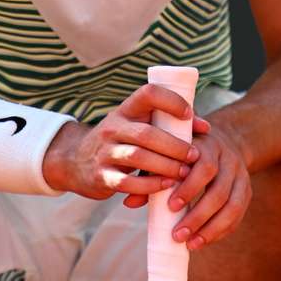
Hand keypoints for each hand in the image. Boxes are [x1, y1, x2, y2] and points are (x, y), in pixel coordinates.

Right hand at [41, 83, 209, 200]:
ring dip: (166, 166)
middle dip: (175, 146)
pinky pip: (127, 182)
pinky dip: (150, 185)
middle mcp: (113, 127)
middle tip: (194, 156)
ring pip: (138, 157)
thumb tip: (205, 128)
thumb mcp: (136, 126)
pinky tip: (166, 186)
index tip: (188, 114)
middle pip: (147, 133)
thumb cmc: (120, 142)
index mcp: (125, 110)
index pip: (147, 94)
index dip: (171, 101)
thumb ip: (168, 125)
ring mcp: (104, 152)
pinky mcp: (101, 176)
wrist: (75, 161)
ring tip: (184, 173)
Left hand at [162, 124, 251, 249]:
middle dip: (198, 215)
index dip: (189, 188)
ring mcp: (241, 176)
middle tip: (177, 235)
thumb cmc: (185, 152)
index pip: (204, 167)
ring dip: (211, 228)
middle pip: (219, 191)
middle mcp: (229, 160)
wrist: (225, 140)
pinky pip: (238, 215)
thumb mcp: (169, 155)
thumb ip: (151, 174)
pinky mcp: (247, 191)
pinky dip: (222, 231)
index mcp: (209, 146)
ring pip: (233, 206)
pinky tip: (204, 241)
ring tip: (191, 244)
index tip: (171, 207)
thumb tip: (129, 202)